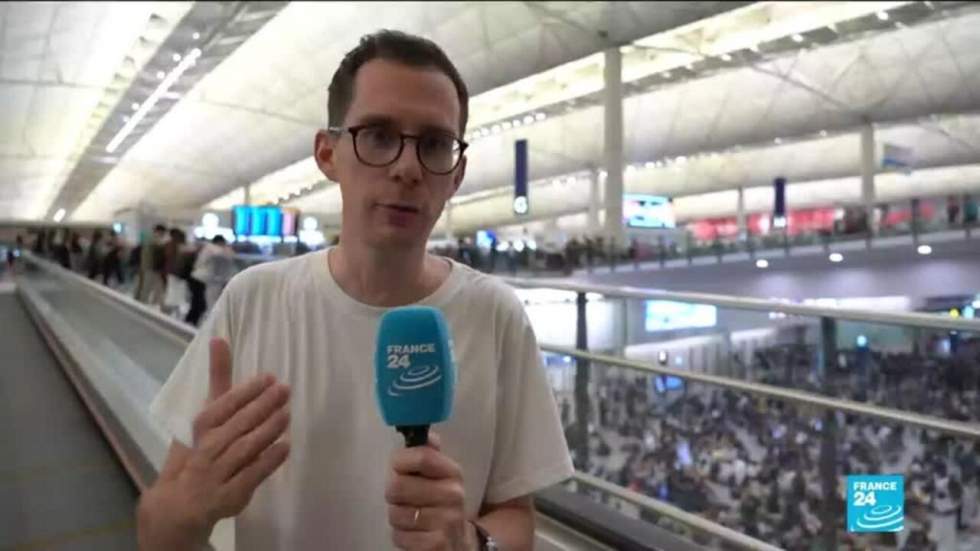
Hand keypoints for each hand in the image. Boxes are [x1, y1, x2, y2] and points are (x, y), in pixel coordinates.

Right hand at [138, 338, 290, 548]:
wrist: (179, 504)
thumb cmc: (200, 449)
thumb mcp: (206, 414)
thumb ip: (218, 379)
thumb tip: (218, 338)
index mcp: (200, 428)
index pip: (222, 407)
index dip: (245, 392)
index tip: (268, 378)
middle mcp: (206, 449)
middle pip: (236, 426)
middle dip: (261, 407)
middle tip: (285, 390)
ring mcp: (217, 474)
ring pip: (245, 449)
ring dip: (267, 431)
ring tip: (287, 414)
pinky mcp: (230, 495)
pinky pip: (251, 476)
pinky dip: (268, 462)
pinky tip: (285, 447)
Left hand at [385, 432, 473, 550]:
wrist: (460, 542)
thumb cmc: (442, 503)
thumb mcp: (441, 476)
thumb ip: (429, 453)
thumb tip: (424, 433)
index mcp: (452, 472)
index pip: (420, 456)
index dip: (400, 462)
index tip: (400, 469)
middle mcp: (453, 495)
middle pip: (397, 486)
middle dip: (394, 494)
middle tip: (403, 498)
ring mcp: (446, 521)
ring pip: (395, 513)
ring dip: (397, 516)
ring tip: (411, 516)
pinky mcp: (436, 545)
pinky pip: (399, 536)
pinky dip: (401, 536)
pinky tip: (414, 533)